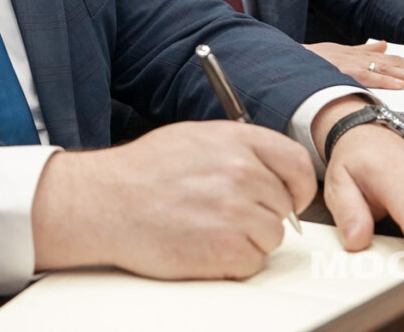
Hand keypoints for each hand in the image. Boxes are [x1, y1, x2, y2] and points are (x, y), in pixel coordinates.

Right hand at [32, 120, 314, 279]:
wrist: (106, 202)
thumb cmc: (142, 172)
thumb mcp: (194, 138)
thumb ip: (238, 150)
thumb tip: (269, 172)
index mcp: (237, 141)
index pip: (297, 165)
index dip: (297, 187)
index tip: (289, 198)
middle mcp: (243, 172)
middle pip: (283, 207)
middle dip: (260, 215)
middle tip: (222, 216)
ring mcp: (237, 211)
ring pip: (270, 237)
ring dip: (246, 240)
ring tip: (207, 229)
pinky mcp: (227, 249)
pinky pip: (252, 263)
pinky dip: (232, 263)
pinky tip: (202, 246)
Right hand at [306, 40, 403, 89]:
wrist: (285, 59)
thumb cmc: (311, 59)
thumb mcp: (339, 51)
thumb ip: (363, 50)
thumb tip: (383, 45)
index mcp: (361, 55)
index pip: (395, 60)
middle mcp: (360, 57)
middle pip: (397, 64)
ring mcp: (351, 64)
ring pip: (386, 70)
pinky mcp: (341, 72)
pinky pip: (365, 77)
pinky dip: (383, 82)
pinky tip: (399, 86)